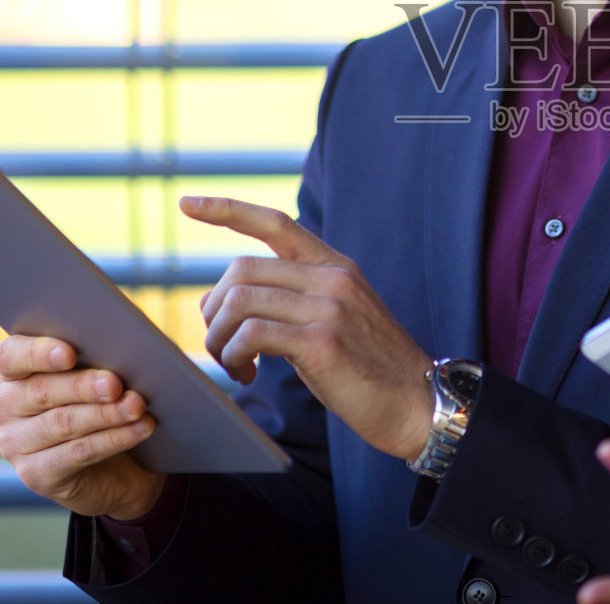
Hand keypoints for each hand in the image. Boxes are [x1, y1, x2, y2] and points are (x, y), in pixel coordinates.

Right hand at [0, 335, 165, 519]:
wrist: (117, 465)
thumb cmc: (103, 403)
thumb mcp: (98, 376)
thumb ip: (97, 359)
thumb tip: (122, 348)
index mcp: (15, 371)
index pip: (12, 356)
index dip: (39, 353)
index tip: (70, 354)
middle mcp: (6, 407)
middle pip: (41, 391)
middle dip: (83, 386)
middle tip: (115, 384)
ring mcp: (15, 444)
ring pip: (62, 423)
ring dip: (105, 414)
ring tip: (136, 406)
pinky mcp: (35, 475)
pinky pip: (77, 453)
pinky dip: (113, 439)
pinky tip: (140, 429)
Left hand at [189, 196, 434, 460]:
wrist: (419, 404)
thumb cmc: (370, 370)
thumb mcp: (334, 320)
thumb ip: (289, 302)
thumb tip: (221, 300)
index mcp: (335, 266)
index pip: (275, 223)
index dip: (228, 210)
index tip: (189, 204)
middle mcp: (332, 278)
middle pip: (242, 269)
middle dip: (214, 309)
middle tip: (222, 344)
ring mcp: (329, 307)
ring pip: (240, 300)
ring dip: (220, 337)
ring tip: (233, 364)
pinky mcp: (321, 341)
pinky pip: (251, 334)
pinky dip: (234, 355)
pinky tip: (246, 374)